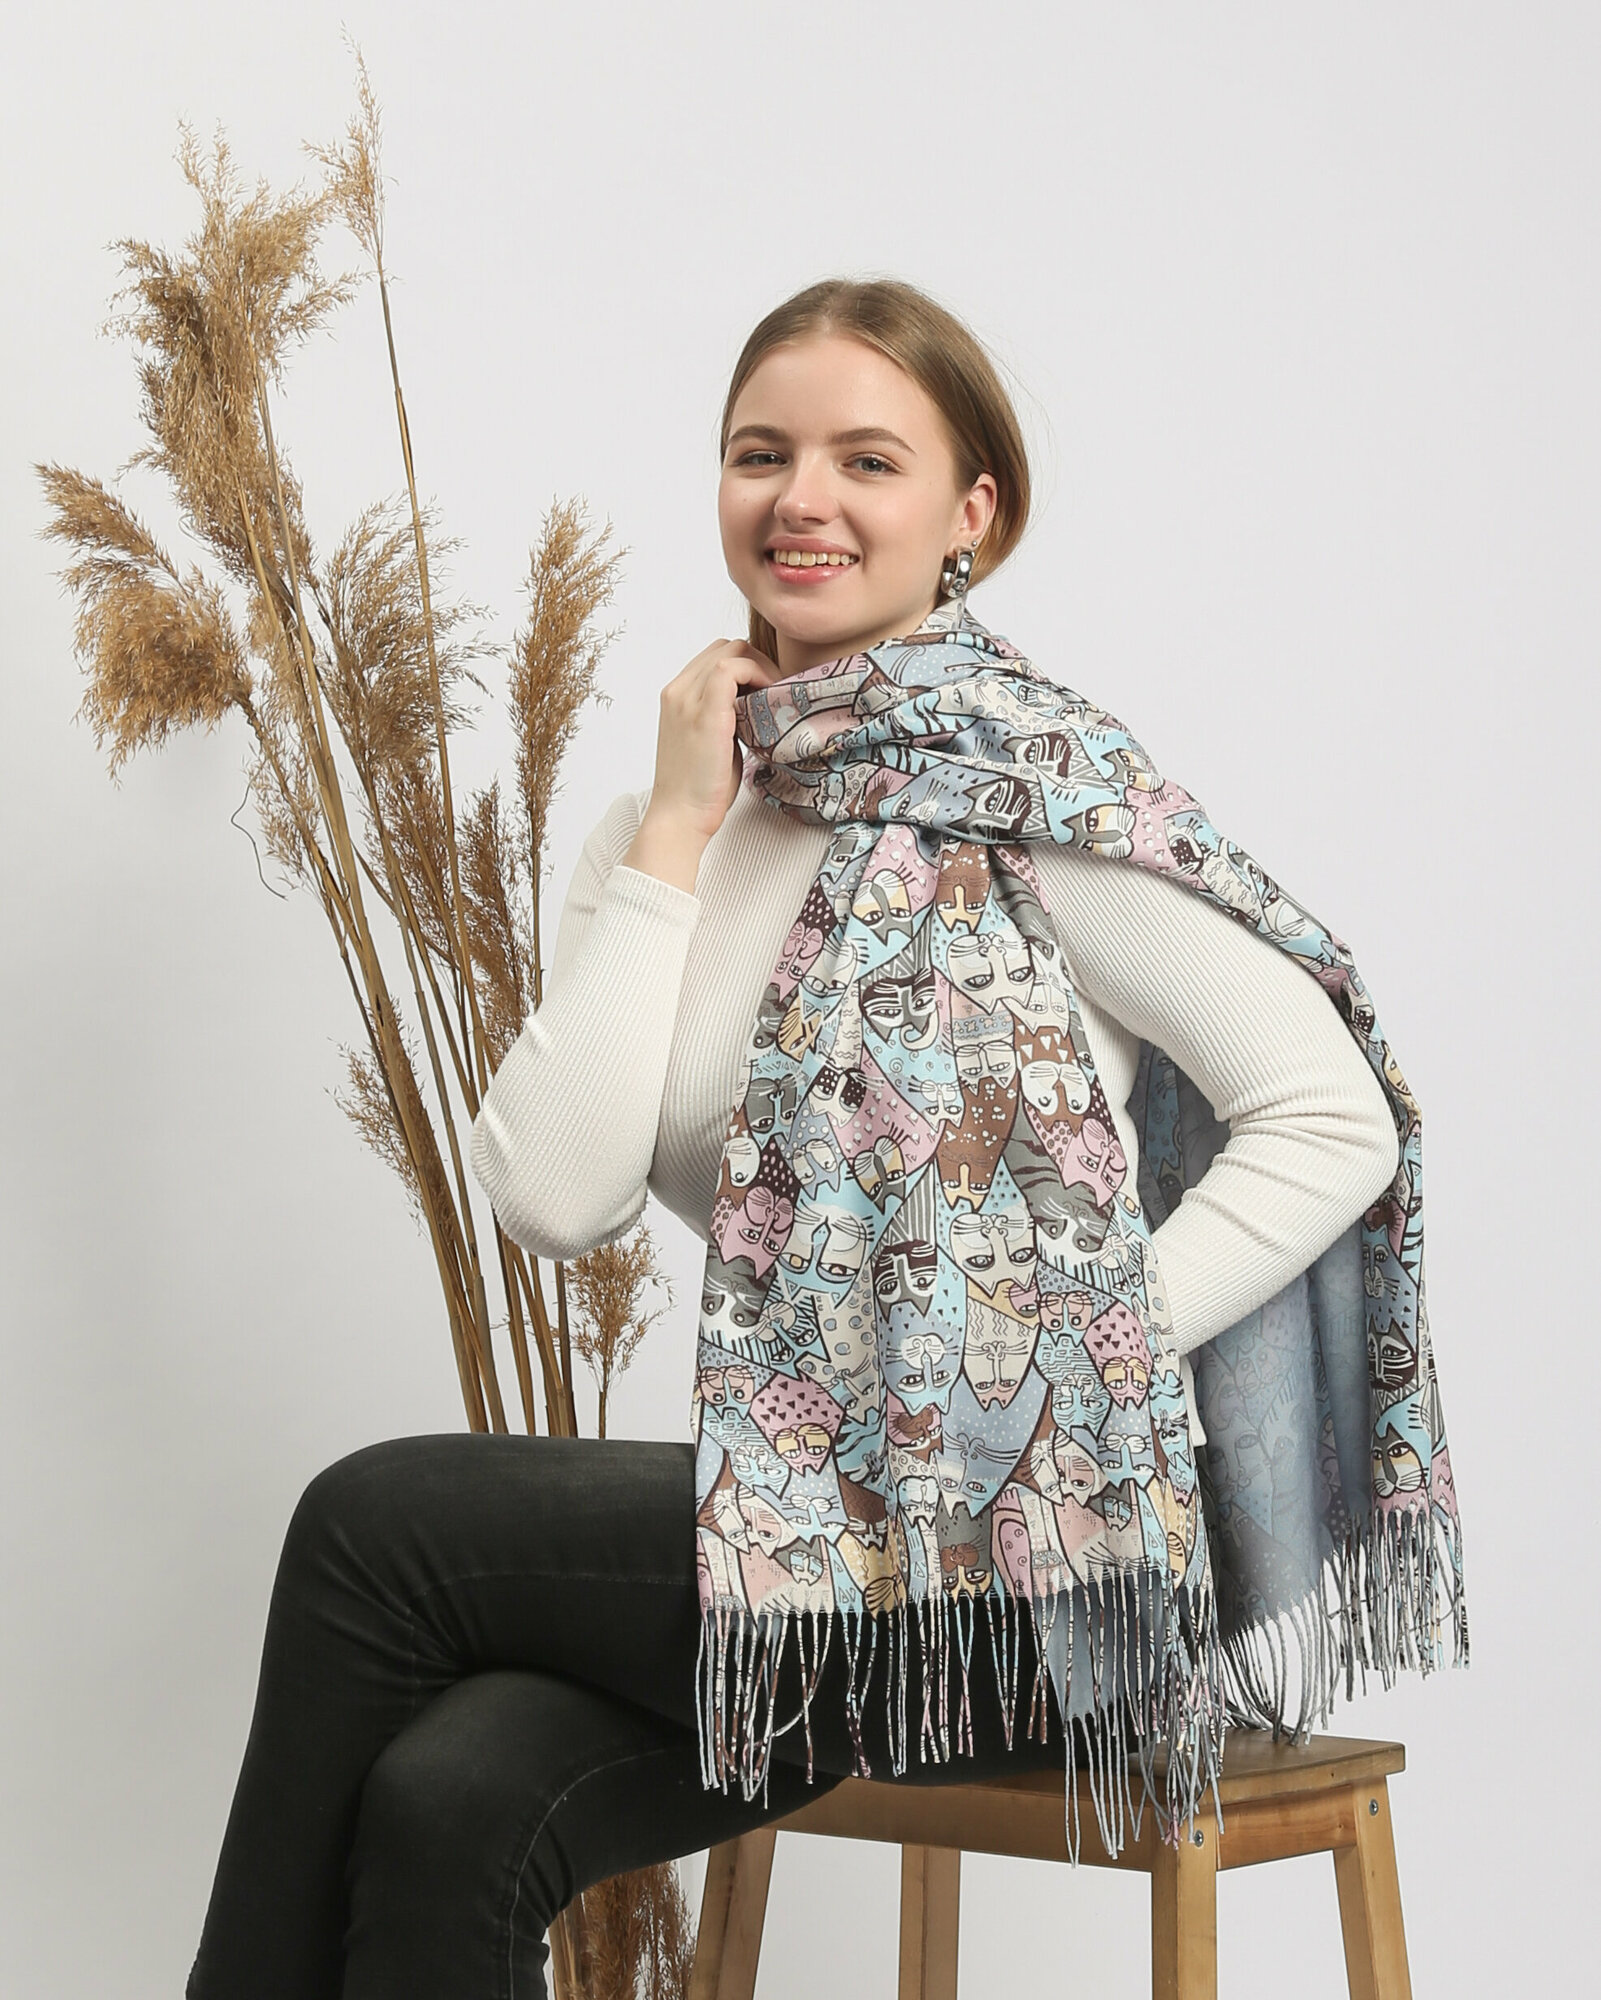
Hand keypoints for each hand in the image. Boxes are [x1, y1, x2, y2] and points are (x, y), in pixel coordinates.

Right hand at [624, 638, 779, 889]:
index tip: (766, 691)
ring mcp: (687, 698)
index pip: (713, 657)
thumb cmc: (698, 789)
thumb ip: (726, 719)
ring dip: (761, 666)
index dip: (745, 666)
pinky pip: (733, 667)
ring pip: (731, 650)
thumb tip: (757, 709)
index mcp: (675, 698)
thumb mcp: (711, 743)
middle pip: (724, 646)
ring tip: (776, 694)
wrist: (680, 816)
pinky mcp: (705, 710)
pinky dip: (758, 673)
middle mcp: (677, 691)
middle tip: (777, 691)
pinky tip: (770, 697)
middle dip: (756, 661)